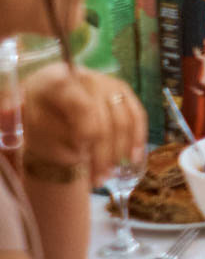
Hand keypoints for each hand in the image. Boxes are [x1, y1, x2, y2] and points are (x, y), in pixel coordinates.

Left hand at [22, 65, 143, 181]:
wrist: (48, 95)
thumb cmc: (30, 107)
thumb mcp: (15, 110)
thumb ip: (11, 113)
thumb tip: (9, 109)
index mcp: (59, 80)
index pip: (83, 107)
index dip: (86, 134)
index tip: (79, 157)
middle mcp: (89, 77)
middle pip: (106, 120)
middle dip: (102, 155)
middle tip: (95, 181)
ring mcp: (110, 83)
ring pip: (124, 121)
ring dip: (119, 153)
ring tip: (106, 177)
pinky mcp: (123, 92)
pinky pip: (137, 116)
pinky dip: (137, 138)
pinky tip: (134, 158)